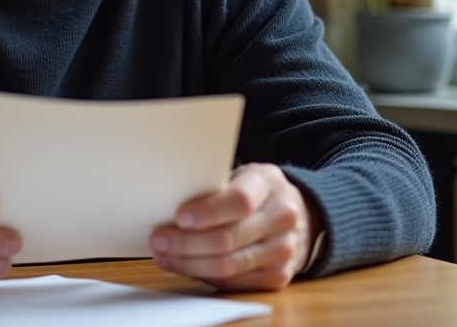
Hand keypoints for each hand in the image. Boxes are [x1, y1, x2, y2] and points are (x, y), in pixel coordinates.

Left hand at [149, 163, 321, 290]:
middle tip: (159, 240)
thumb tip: (170, 202)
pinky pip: (233, 282)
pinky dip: (203, 275)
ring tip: (165, 255)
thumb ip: (215, 186)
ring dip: (189, 263)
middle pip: (228, 239)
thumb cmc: (257, 192)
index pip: (240, 201)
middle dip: (186, 242)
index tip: (180, 217)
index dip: (207, 212)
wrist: (296, 214)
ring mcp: (283, 250)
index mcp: (269, 184)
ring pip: (228, 266)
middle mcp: (282, 217)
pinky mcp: (277, 276)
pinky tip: (185, 266)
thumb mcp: (242, 176)